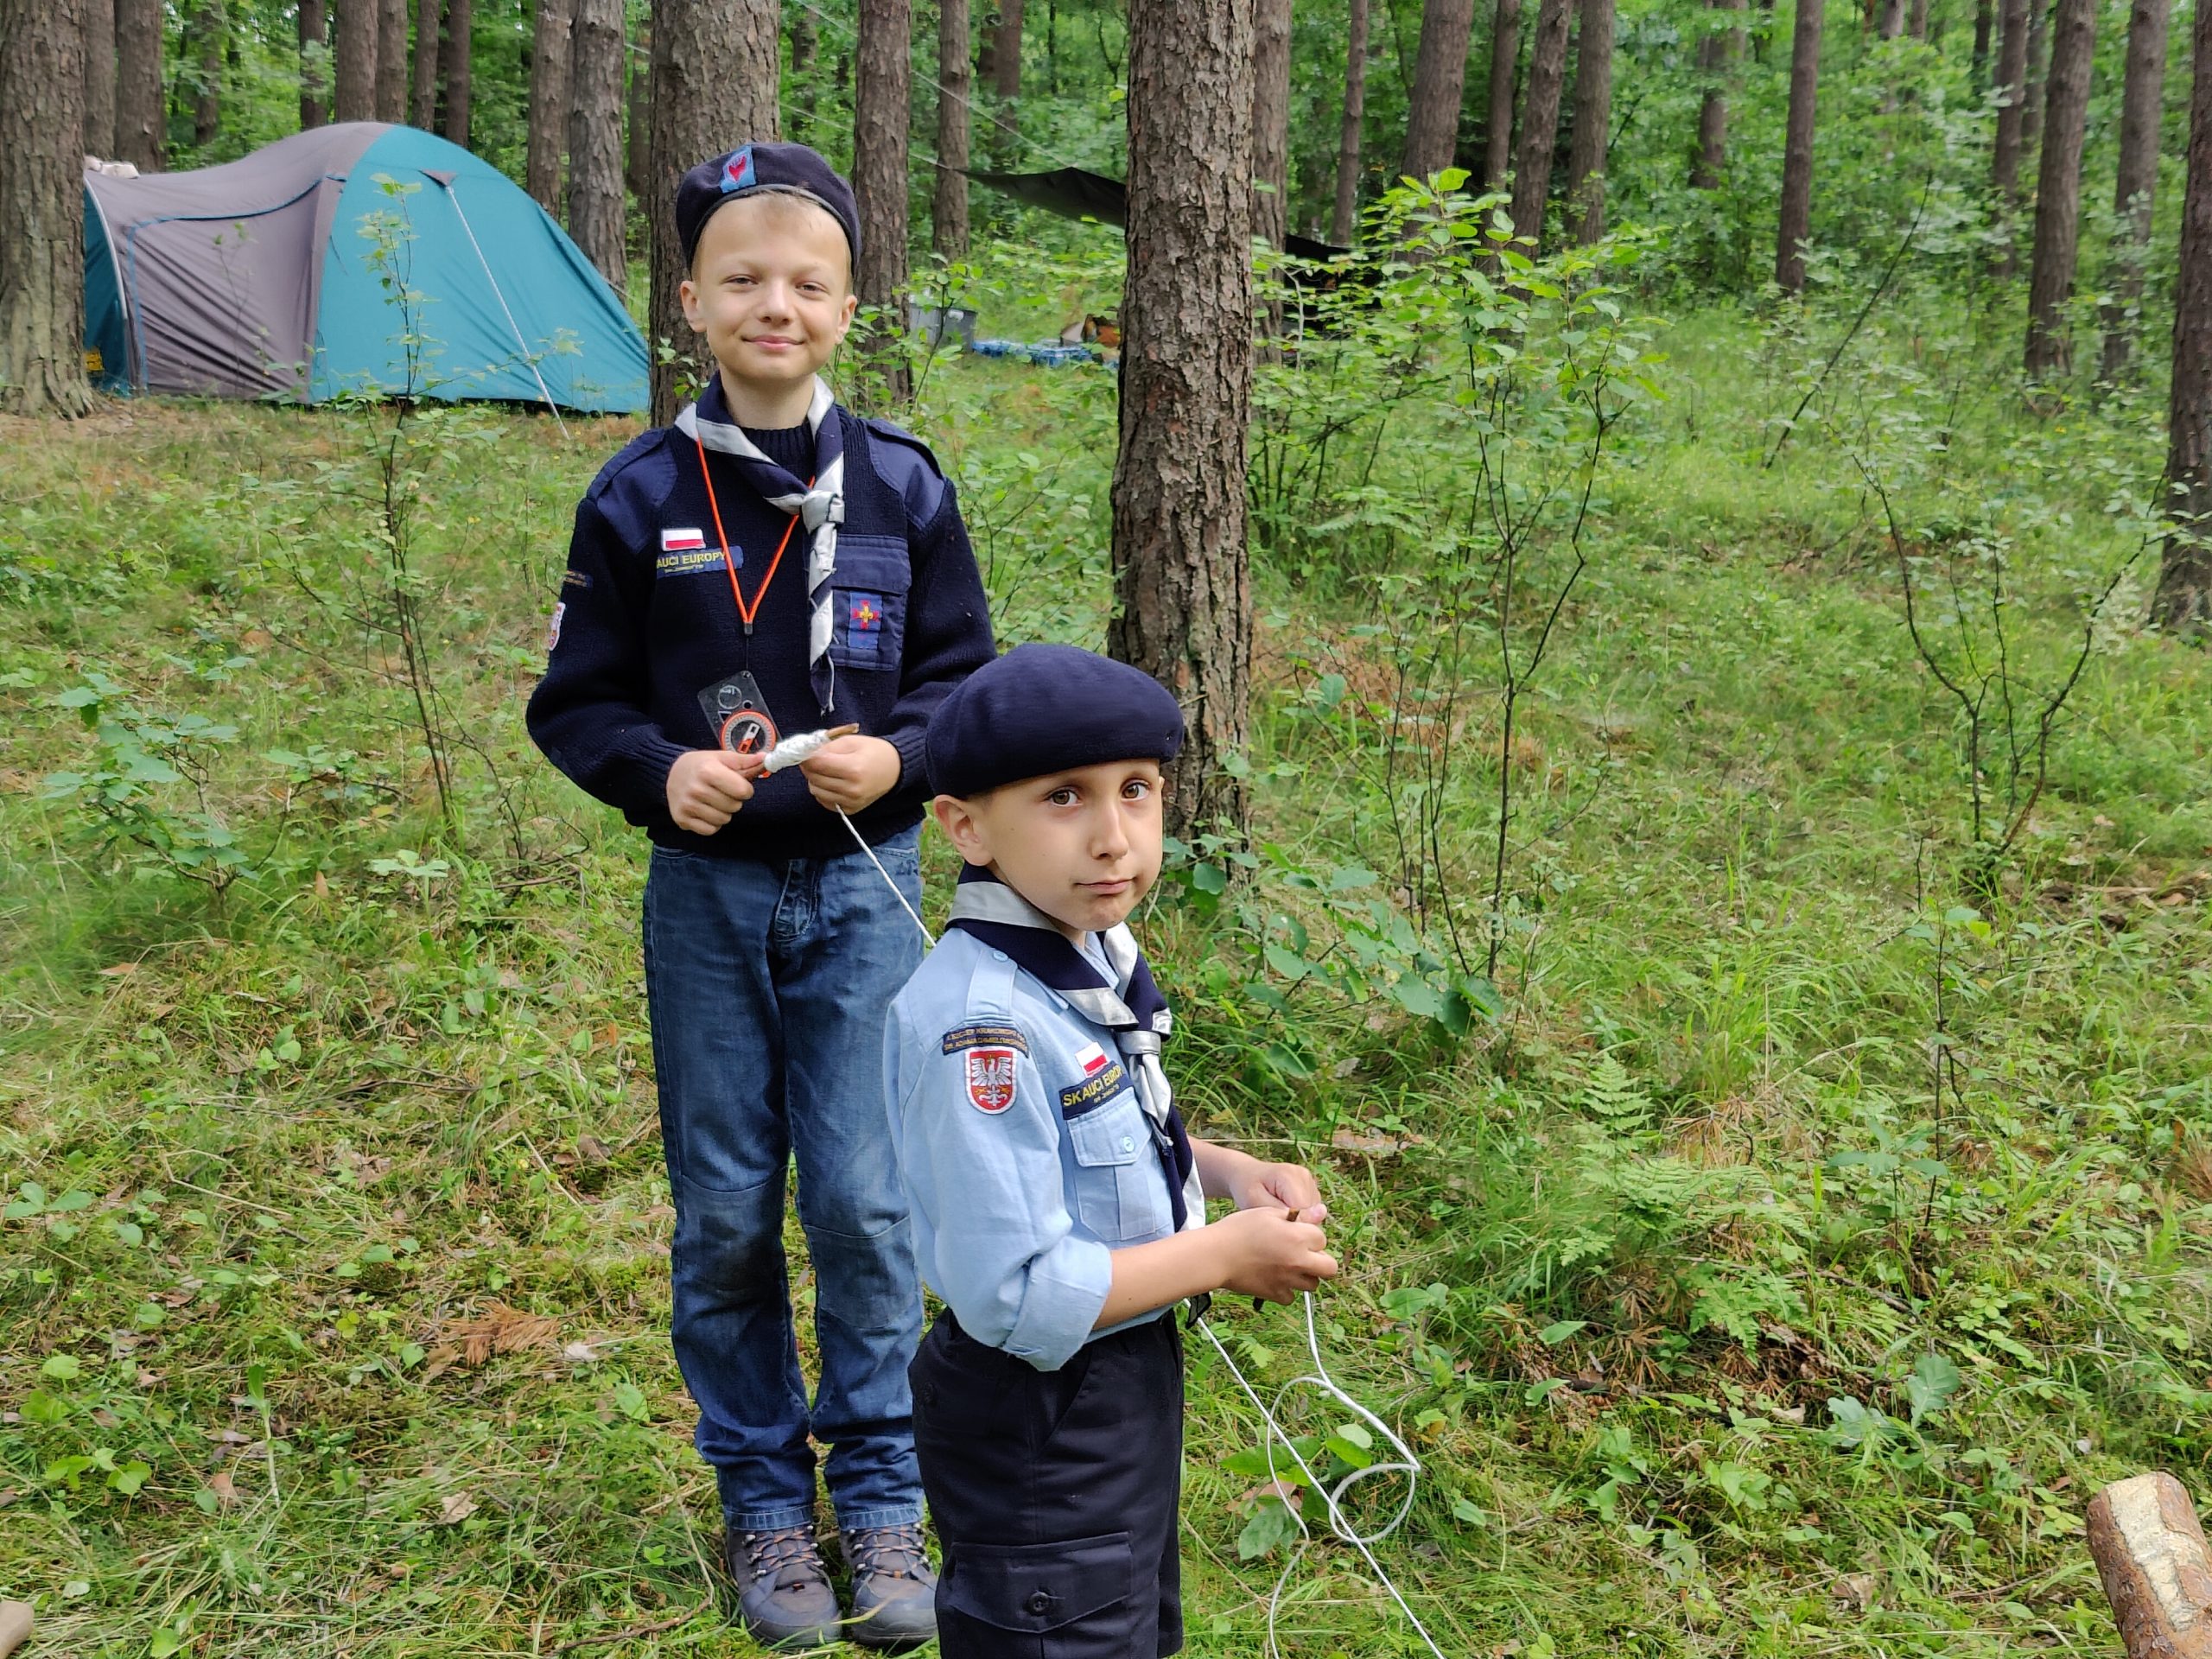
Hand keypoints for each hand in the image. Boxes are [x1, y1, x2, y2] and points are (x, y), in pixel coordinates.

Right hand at [666, 748, 761, 834]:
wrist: (670, 773)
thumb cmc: (702, 765)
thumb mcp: (722, 758)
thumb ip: (746, 762)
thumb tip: (766, 760)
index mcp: (707, 771)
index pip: (743, 791)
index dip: (745, 789)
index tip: (736, 784)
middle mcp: (696, 789)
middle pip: (734, 807)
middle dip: (733, 800)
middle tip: (722, 791)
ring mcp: (687, 805)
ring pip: (723, 820)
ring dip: (723, 812)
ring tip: (713, 800)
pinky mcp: (681, 819)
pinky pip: (710, 830)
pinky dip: (712, 823)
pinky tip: (705, 810)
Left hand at [799, 734, 901, 812]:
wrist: (895, 769)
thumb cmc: (874, 752)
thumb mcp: (851, 741)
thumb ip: (827, 747)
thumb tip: (806, 754)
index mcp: (853, 769)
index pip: (817, 764)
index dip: (807, 756)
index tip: (805, 752)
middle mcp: (852, 789)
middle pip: (814, 778)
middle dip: (810, 767)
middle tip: (816, 759)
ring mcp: (852, 802)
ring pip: (816, 791)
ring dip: (815, 780)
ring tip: (826, 770)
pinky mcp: (851, 810)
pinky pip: (824, 802)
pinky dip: (823, 791)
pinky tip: (833, 782)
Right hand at [1210, 1205, 1337, 1304]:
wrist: (1216, 1255)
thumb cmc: (1239, 1229)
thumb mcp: (1268, 1212)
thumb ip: (1298, 1215)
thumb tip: (1321, 1212)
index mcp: (1298, 1237)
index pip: (1322, 1239)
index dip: (1311, 1236)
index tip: (1299, 1234)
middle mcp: (1298, 1260)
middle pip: (1329, 1268)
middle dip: (1321, 1260)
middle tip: (1306, 1255)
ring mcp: (1288, 1280)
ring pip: (1313, 1284)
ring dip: (1305, 1275)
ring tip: (1289, 1266)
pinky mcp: (1275, 1294)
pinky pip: (1291, 1297)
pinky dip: (1286, 1290)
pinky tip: (1275, 1279)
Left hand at [1227, 1160, 1327, 1224]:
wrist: (1244, 1173)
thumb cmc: (1246, 1187)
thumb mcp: (1255, 1201)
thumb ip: (1284, 1211)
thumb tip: (1319, 1217)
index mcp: (1290, 1175)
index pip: (1304, 1210)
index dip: (1290, 1224)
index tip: (1272, 1222)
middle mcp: (1304, 1175)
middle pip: (1311, 1213)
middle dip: (1293, 1221)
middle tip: (1270, 1216)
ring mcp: (1309, 1180)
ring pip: (1313, 1213)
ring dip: (1296, 1218)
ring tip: (1275, 1210)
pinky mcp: (1311, 1187)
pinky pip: (1311, 1211)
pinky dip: (1298, 1214)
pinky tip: (1282, 1208)